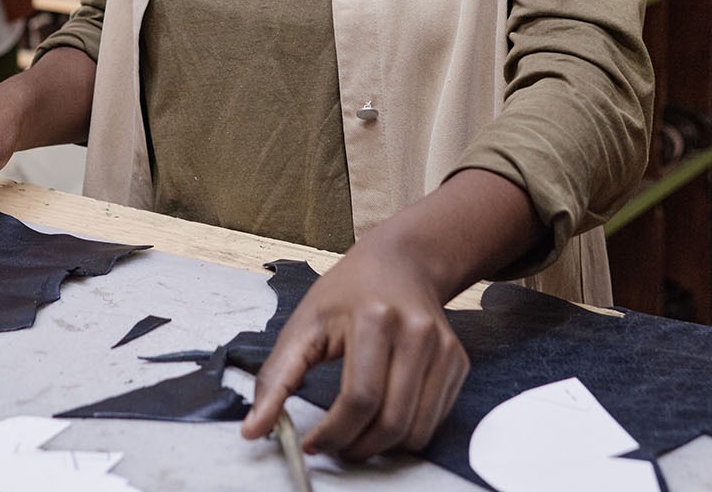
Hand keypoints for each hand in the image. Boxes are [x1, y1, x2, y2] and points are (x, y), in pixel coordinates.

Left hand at [242, 248, 469, 461]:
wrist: (400, 262)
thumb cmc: (347, 292)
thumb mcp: (303, 324)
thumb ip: (276, 379)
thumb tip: (253, 430)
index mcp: (374, 318)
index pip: (359, 399)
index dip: (333, 434)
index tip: (313, 445)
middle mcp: (416, 332)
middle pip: (391, 421)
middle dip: (358, 447)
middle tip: (335, 448)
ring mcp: (443, 347)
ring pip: (417, 428)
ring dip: (383, 448)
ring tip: (356, 436)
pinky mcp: (458, 361)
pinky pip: (435, 420)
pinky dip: (407, 432)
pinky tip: (382, 416)